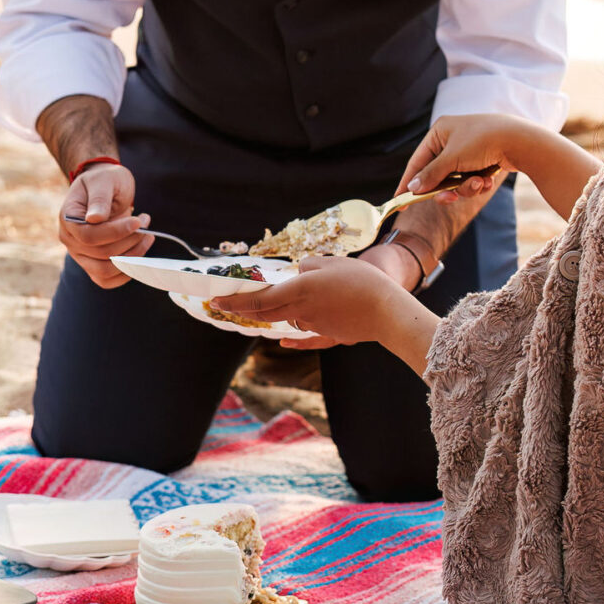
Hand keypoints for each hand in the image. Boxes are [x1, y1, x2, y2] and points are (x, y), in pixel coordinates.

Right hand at [58, 160, 152, 287]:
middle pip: (101, 255)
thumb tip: (94, 219)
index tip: (138, 221)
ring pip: (105, 271)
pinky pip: (106, 281)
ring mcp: (80, 255)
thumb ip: (99, 198)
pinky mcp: (92, 265)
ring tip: (146, 236)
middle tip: (145, 223)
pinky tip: (139, 254)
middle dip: (130, 241)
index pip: (89, 236)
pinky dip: (126, 273)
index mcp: (68, 219)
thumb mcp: (104, 180)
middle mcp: (70, 240)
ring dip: (132, 257)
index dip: (116, 232)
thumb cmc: (104, 180)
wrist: (104, 188)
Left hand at [206, 255, 408, 350]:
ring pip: (286, 320)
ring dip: (270, 315)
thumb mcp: (332, 263)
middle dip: (243, 309)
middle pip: (266, 312)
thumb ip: (309, 266)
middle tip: (224, 306)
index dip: (236, 301)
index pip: (260, 299)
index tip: (215, 301)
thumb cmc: (362, 282)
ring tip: (257, 308)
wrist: (387, 311)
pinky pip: (306, 338)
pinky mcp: (329, 335)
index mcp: (301, 290)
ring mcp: (315, 326)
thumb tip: (299, 273)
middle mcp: (302, 311)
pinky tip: (282, 340)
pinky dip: (292, 339)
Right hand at [398, 114, 514, 202]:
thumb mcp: (452, 159)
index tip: (399, 200)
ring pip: (456, 181)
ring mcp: (468, 151)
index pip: (417, 161)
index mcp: (440, 131)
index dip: (409, 182)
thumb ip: (431, 175)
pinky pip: (471, 180)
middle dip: (446, 188)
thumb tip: (412, 188)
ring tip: (479, 182)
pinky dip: (478, 183)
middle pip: (438, 174)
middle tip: (449, 198)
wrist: (520, 141)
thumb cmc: (482, 141)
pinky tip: (489, 180)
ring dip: (466, 187)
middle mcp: (452, 139)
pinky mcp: (482, 161)